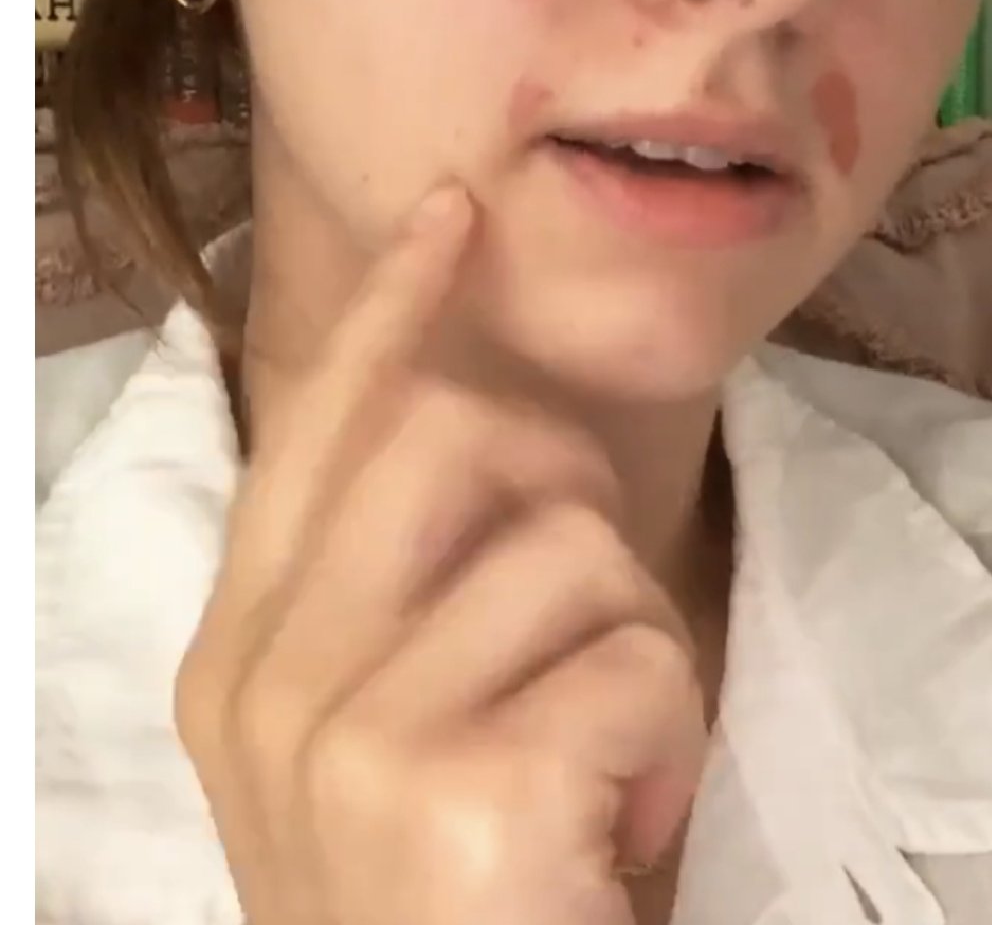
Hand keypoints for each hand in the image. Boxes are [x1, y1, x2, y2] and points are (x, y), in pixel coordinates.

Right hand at [175, 184, 707, 924]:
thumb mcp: (373, 728)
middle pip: (458, 434)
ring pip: (575, 550)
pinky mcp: (466, 797)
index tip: (454, 215)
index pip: (320, 424)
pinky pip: (639, 664)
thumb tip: (485, 425)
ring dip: (634, 649)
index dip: (394, 310)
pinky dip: (667, 734)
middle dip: (567, 485)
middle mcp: (271, 682)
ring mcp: (354, 741)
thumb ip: (394, 590)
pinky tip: (618, 822)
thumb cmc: (446, 886)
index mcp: (243, 652)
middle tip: (592, 601)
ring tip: (601, 758)